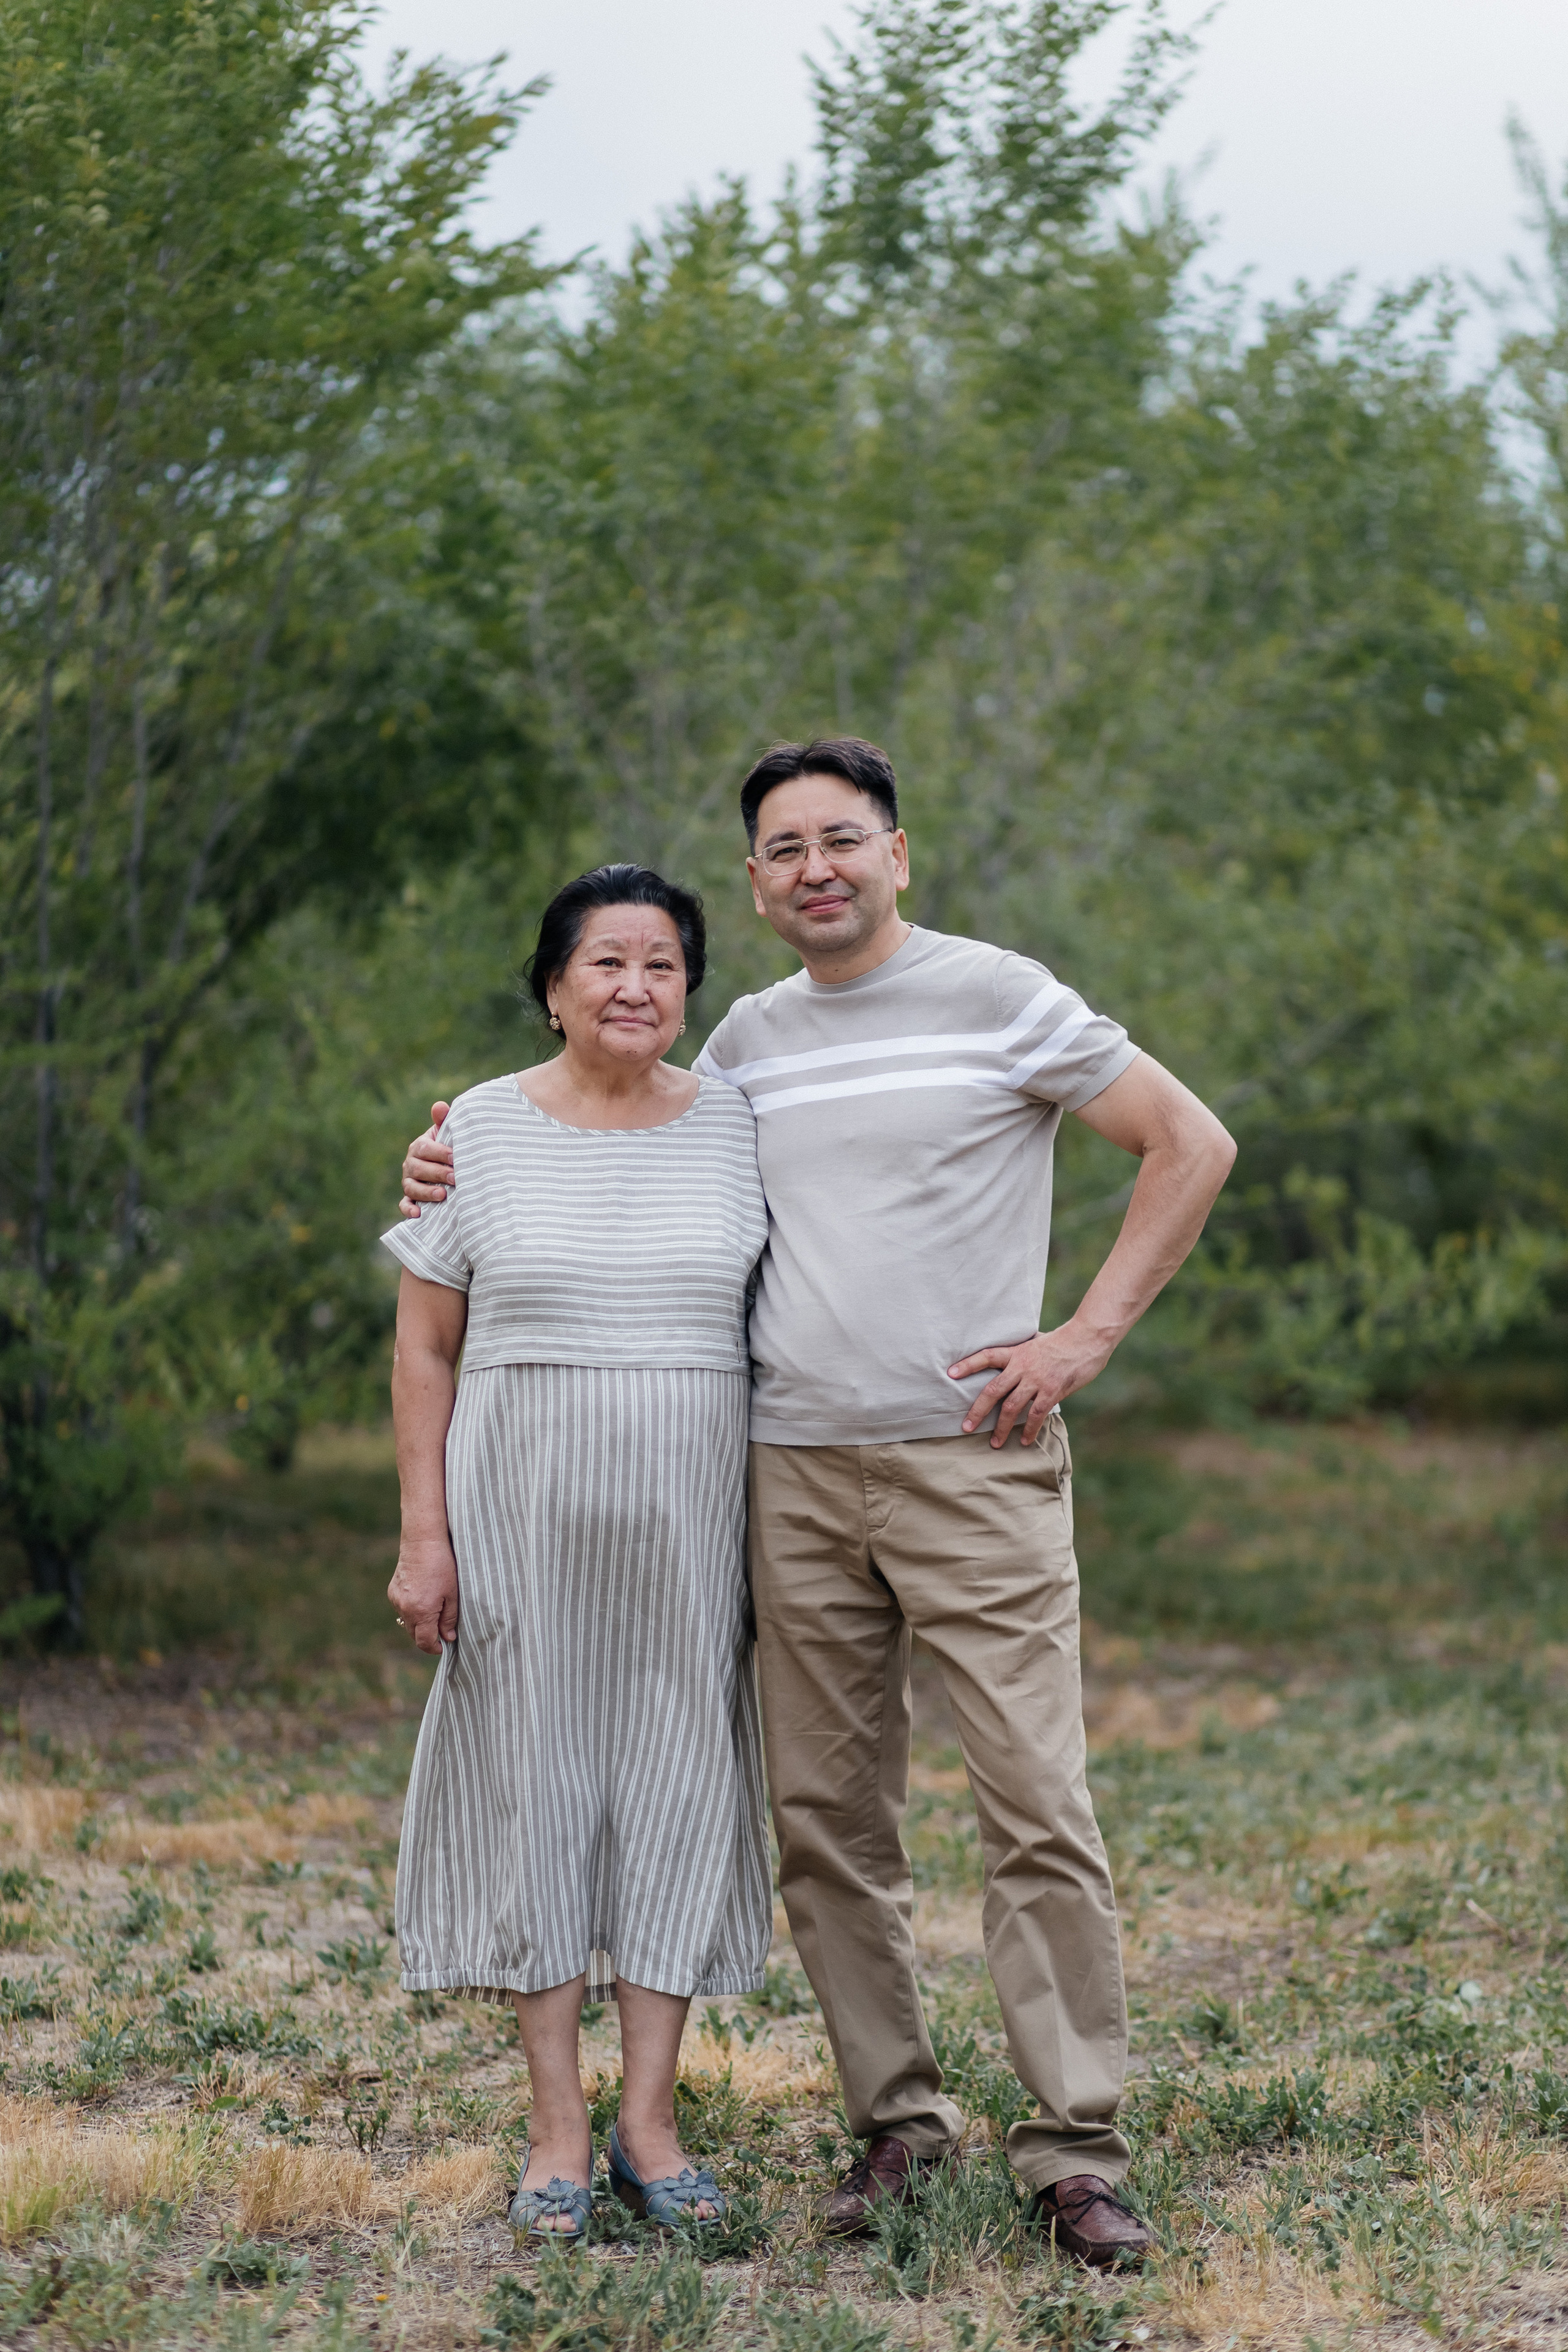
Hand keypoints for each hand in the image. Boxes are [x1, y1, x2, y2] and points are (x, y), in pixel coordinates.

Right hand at [388, 1537, 459, 1654]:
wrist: (422, 1542)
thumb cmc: (442, 1566)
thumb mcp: (452, 1594)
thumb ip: (449, 1619)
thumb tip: (448, 1638)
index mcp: (421, 1612)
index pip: (424, 1642)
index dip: (434, 1648)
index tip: (443, 1646)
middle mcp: (405, 1609)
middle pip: (414, 1635)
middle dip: (427, 1636)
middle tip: (442, 1630)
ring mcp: (396, 1600)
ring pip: (407, 1622)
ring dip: (419, 1623)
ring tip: (434, 1610)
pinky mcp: (392, 1592)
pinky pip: (402, 1609)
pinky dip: (412, 1610)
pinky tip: (422, 1597)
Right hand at [397, 1101, 452, 1219]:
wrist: (449, 1168)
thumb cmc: (449, 1149)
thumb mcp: (447, 1134)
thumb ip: (444, 1120)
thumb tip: (440, 1106)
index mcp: (419, 1147)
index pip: (424, 1148)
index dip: (439, 1152)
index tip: (454, 1157)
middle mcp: (411, 1164)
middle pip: (418, 1169)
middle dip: (437, 1173)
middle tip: (456, 1178)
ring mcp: (409, 1182)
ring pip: (412, 1188)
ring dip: (426, 1192)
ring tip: (443, 1195)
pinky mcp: (410, 1199)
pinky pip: (404, 1205)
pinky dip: (408, 1210)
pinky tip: (418, 1215)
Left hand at [947, 1318, 1114, 1446]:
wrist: (1087, 1339)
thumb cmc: (1063, 1340)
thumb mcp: (1037, 1341)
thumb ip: (1024, 1352)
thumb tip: (1015, 1359)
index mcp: (1017, 1353)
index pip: (987, 1356)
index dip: (968, 1365)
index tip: (950, 1373)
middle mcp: (1022, 1367)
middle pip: (993, 1390)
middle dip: (978, 1411)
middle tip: (966, 1427)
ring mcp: (1036, 1380)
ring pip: (1012, 1407)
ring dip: (1001, 1427)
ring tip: (994, 1443)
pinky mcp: (1052, 1391)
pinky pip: (1036, 1414)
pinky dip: (1029, 1430)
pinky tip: (1024, 1441)